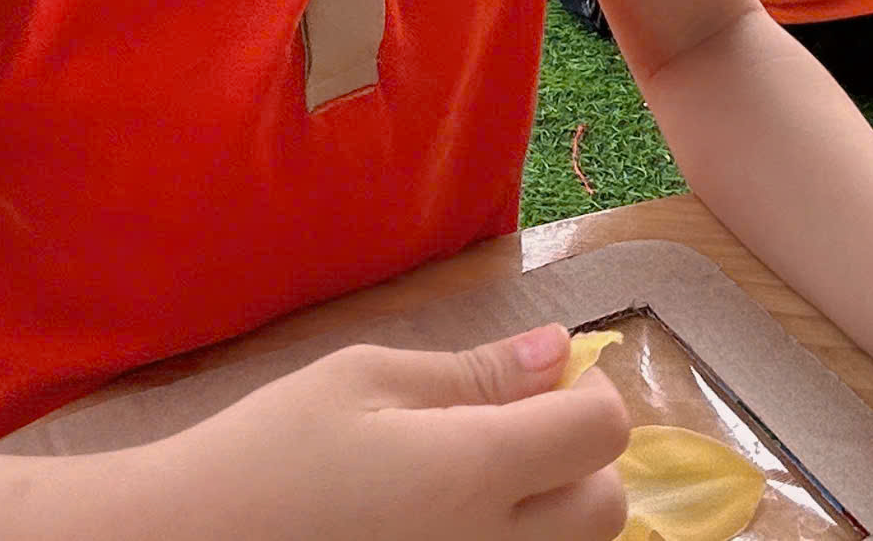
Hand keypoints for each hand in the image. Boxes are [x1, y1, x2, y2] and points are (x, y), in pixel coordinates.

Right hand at [162, 324, 629, 540]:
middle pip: (606, 508)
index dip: (587, 392)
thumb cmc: (266, 452)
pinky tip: (448, 523)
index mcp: (474, 472)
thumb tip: (556, 351)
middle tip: (519, 428)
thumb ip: (471, 373)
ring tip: (480, 480)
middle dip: (583, 458)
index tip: (547, 377)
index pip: (602, 432)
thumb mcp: (361, 381)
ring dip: (553, 511)